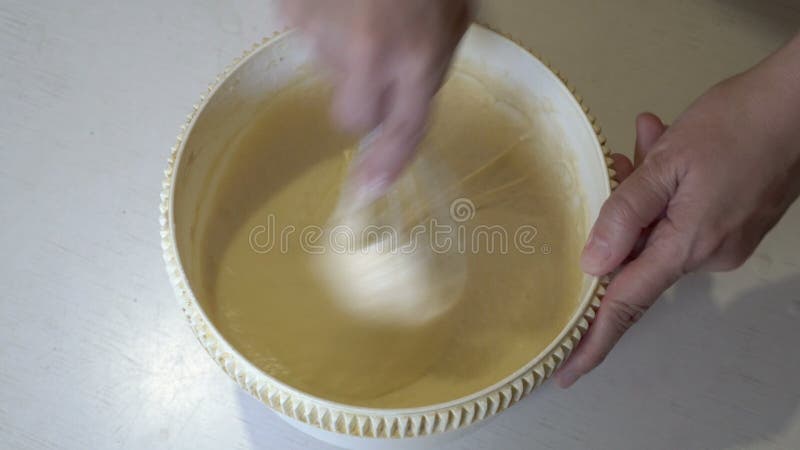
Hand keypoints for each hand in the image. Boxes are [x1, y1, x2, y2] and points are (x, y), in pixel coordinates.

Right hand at [282, 0, 470, 196]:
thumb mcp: (452, 17)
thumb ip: (430, 69)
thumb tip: (402, 111)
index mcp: (418, 54)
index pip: (402, 129)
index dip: (387, 162)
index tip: (371, 186)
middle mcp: (368, 53)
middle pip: (353, 116)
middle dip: (363, 101)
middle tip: (378, 61)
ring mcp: (322, 33)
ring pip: (330, 71)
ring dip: (346, 51)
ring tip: (366, 8)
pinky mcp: (292, 13)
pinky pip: (307, 36)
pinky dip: (322, 22)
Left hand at [556, 35, 799, 387]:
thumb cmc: (737, 124)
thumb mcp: (668, 163)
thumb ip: (625, 214)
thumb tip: (592, 266)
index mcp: (688, 245)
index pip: (627, 304)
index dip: (594, 340)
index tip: (565, 372)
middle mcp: (708, 255)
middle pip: (638, 253)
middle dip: (620, 216)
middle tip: (620, 162)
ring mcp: (726, 242)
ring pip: (659, 228)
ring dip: (644, 190)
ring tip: (649, 142)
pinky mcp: (736, 225)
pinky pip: (683, 218)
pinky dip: (667, 190)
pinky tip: (666, 146)